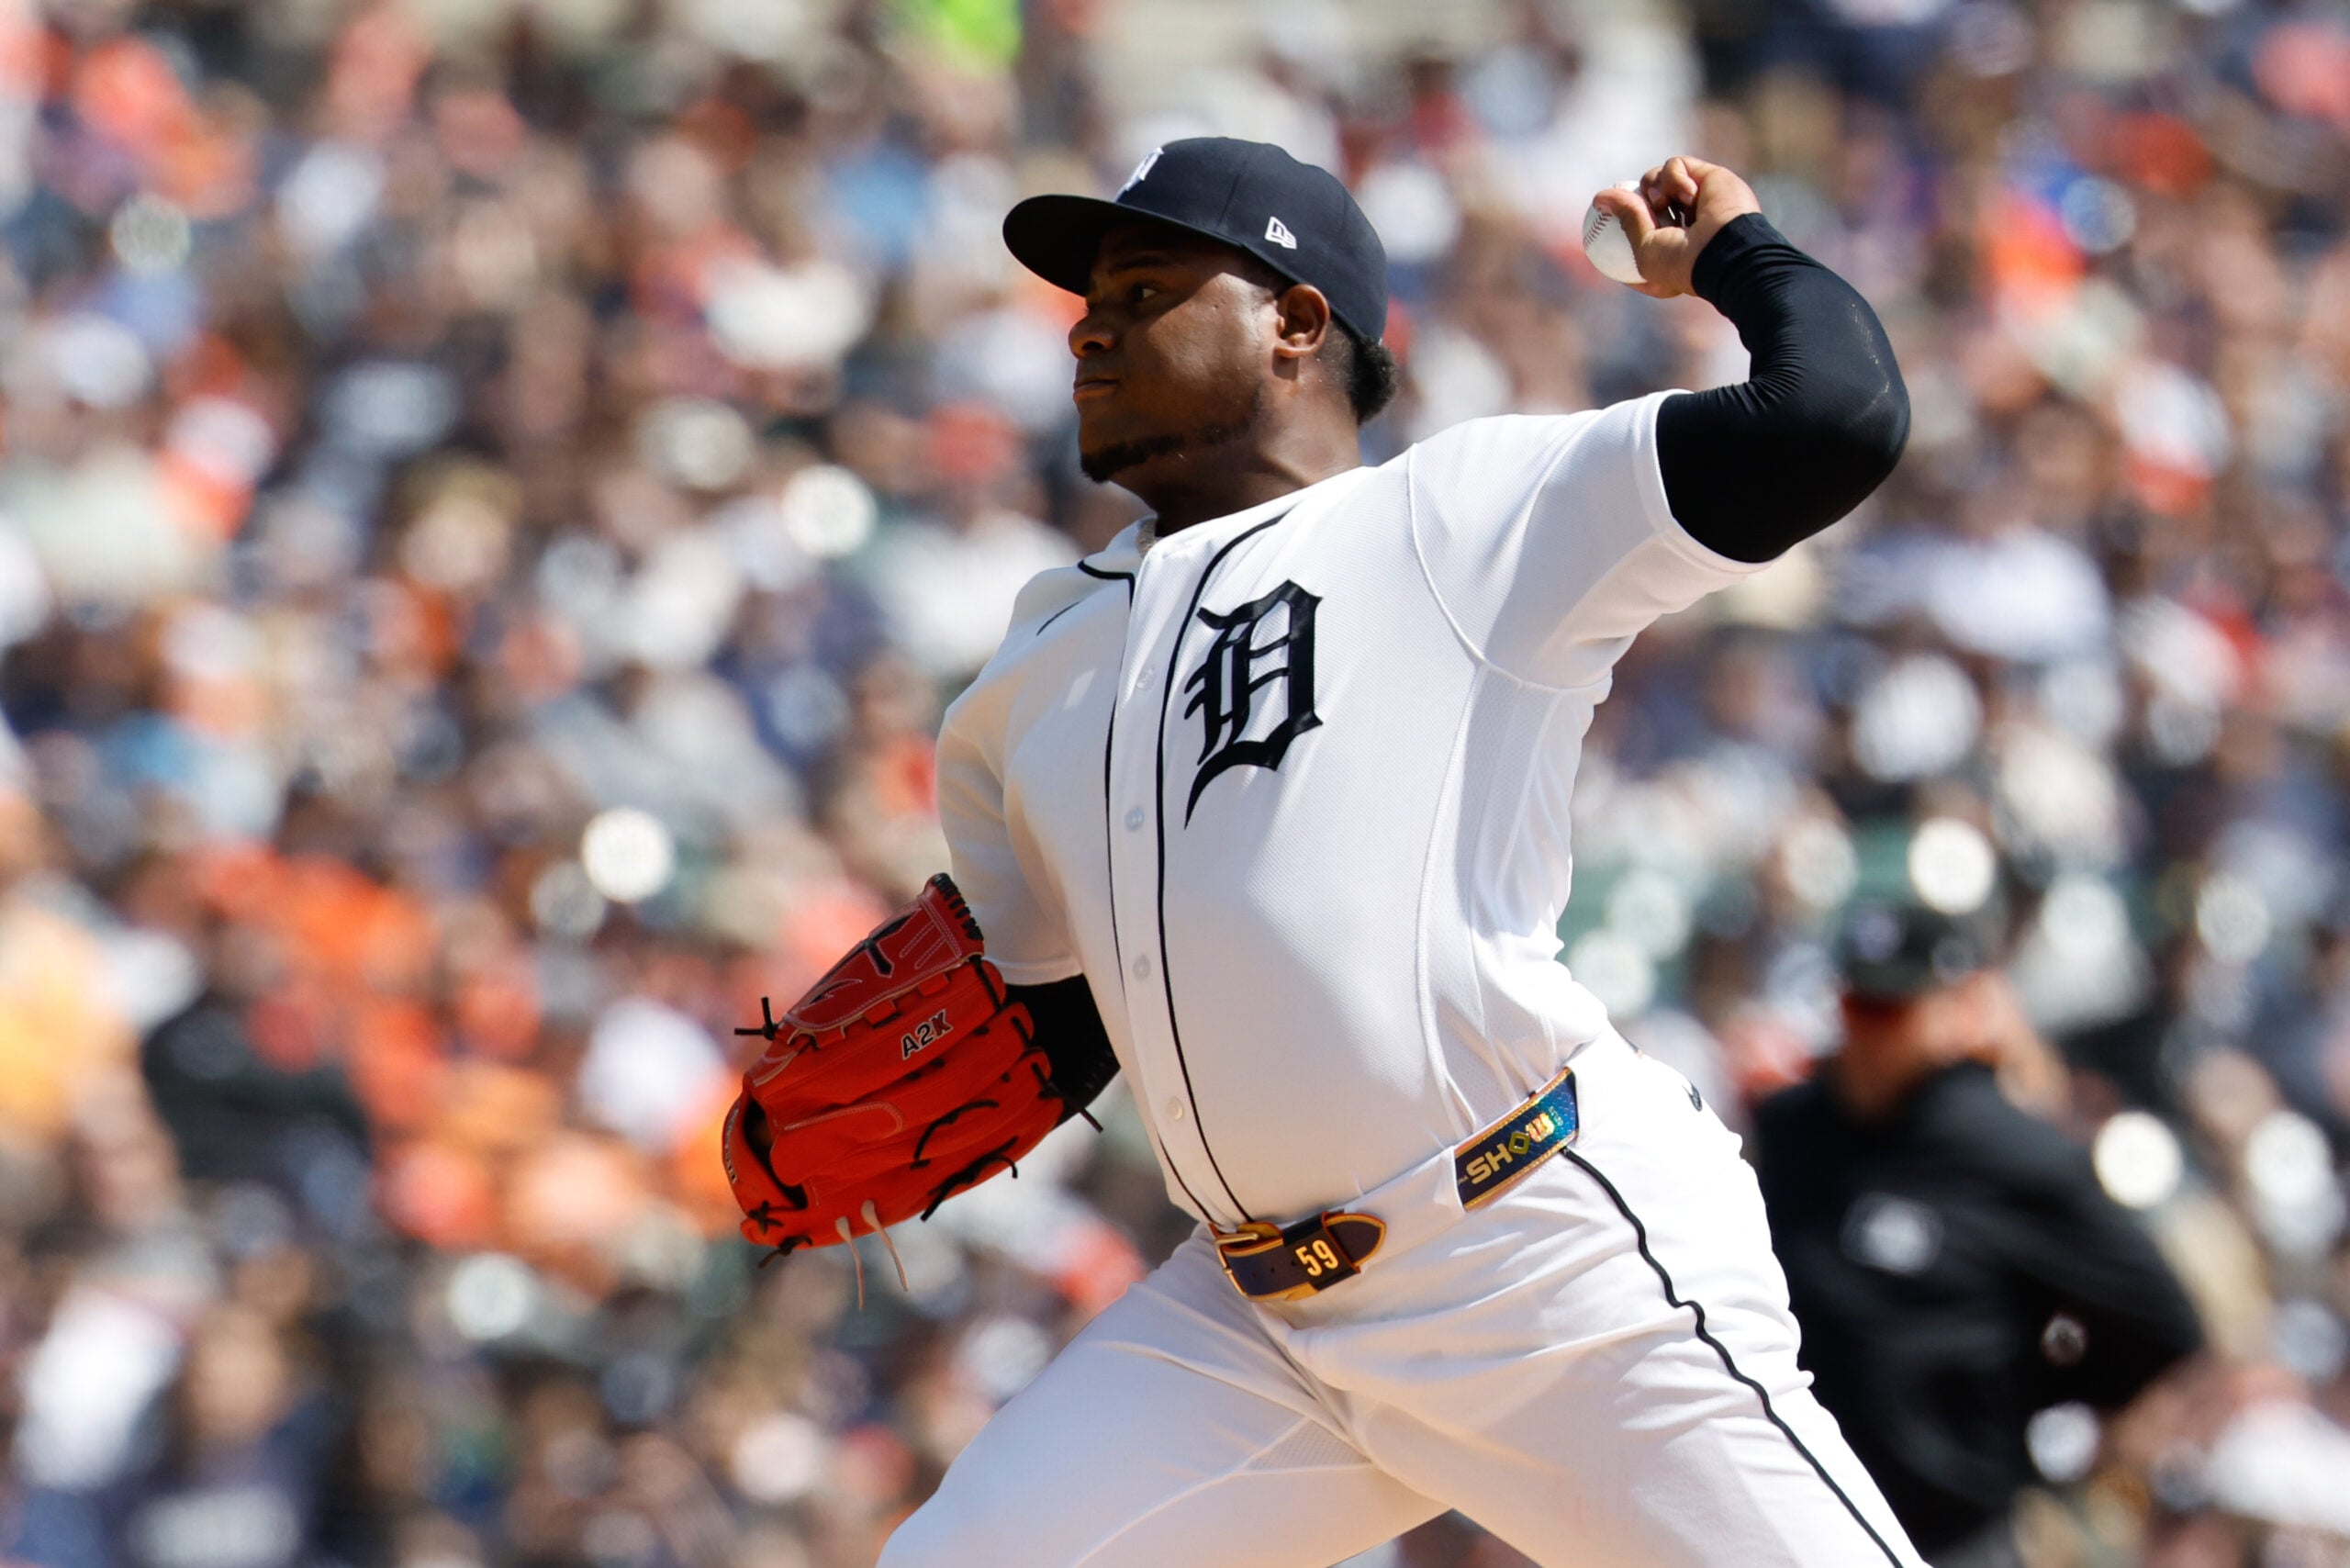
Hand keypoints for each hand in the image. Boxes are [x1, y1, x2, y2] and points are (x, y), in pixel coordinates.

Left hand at [1590, 156, 1761, 299]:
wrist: (1725, 250)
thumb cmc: (1683, 261)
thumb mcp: (1644, 249)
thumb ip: (1626, 219)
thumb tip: (1600, 197)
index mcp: (1672, 248)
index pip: (1639, 231)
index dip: (1623, 228)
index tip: (1601, 233)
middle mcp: (1685, 223)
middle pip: (1645, 199)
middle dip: (1638, 203)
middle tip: (1636, 209)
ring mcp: (1696, 199)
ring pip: (1656, 178)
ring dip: (1654, 188)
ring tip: (1664, 204)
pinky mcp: (1708, 177)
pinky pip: (1676, 164)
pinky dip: (1675, 177)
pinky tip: (1690, 196)